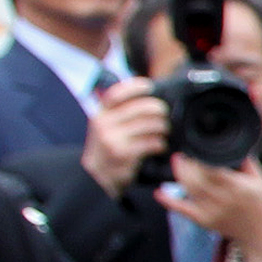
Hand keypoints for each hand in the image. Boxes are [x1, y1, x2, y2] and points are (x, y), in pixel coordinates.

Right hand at [81, 80, 168, 196]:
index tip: (150, 86)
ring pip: (151, 125)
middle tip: (165, 115)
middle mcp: (104, 123)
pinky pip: (152, 143)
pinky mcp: (123, 153)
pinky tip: (160, 146)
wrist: (96, 175)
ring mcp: (113, 138)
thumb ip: (120, 111)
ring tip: (163, 132)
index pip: (117, 93)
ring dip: (163, 128)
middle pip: (143, 108)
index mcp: (101, 113)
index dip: (136, 86)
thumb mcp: (106, 125)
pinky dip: (160, 144)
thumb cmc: (107, 146)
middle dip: (160, 110)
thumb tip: (146, 95)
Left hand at [159, 155, 261, 261]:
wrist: (260, 231)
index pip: (212, 169)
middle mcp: (222, 199)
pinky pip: (182, 210)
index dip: (199, 159)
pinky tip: (159, 193)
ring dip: (179, 174)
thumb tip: (232, 146)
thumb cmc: (260, 204)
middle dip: (185, 164)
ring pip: (188, 189)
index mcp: (237, 187)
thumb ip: (246, 162)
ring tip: (177, 163)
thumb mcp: (260, 179)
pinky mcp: (203, 220)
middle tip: (182, 155)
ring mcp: (211, 211)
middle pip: (196, 178)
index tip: (195, 150)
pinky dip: (168, 201)